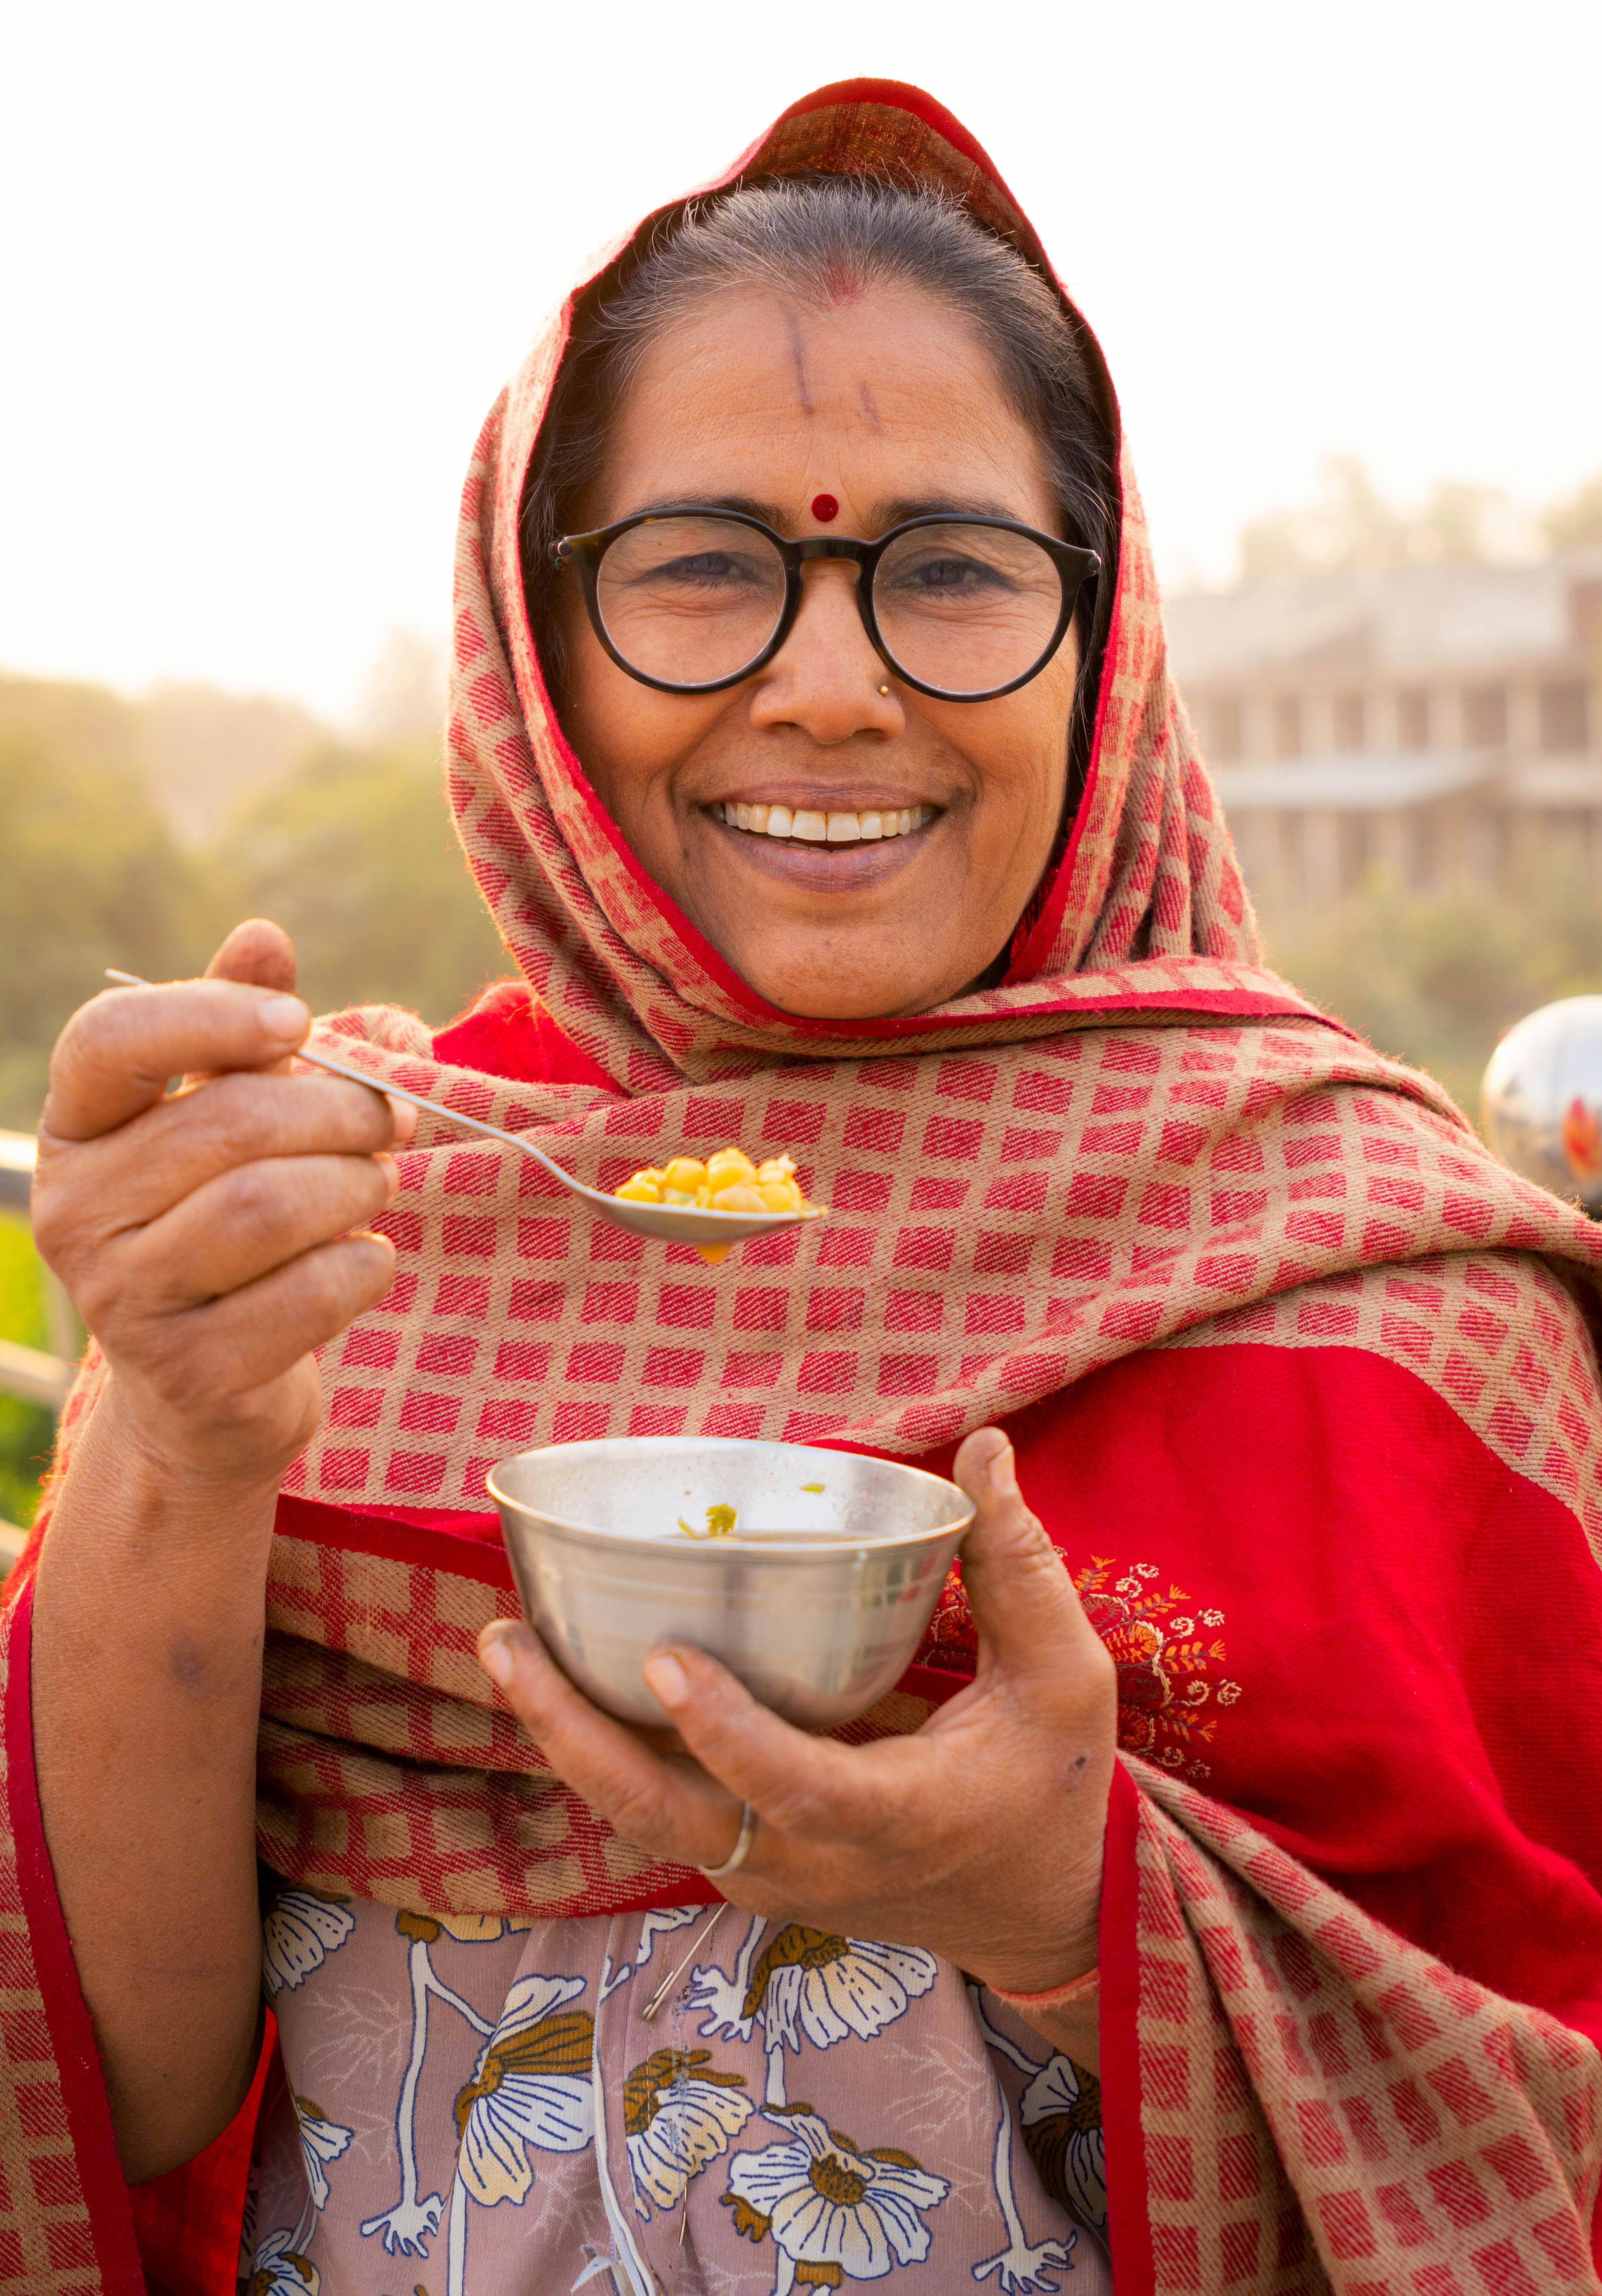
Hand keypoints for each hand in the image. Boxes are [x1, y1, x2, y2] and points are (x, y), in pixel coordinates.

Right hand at [31, 919, 413, 1488]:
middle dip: (340, 1112)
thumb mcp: (231, 1115)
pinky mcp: (193, 1372)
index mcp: (76, 1129)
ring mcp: (125, 1300)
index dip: (213, 1014)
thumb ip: (244, 1027)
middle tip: (390, 1120)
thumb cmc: (228, 1221)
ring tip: (374, 1186)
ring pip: (271, 1206)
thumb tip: (261, 938)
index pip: (110, 1040)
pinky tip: (363, 1260)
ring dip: (356, 1185)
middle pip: (231, 1124)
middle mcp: (76, 1212)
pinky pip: (312, 1291)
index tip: (299, 1022)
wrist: (210, 1391)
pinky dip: (365, 1265)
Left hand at [477, 1427, 1116, 1995]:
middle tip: (508, 1642)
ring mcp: (771, 1875)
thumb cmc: (1055, 1783)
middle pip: (669, 1819)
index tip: (663, 1656)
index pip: (795, 1790)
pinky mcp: (751, 1865)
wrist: (1042, 1911)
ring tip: (506, 1646)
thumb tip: (984, 1451)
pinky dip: (601, 1753)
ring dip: (567, 1740)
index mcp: (898, 1819)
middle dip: (575, 1736)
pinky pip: (660, 1815)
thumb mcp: (1064, 1677)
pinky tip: (560, 1677)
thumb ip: (1019, 1565)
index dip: (726, 1733)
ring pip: (645, 1821)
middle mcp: (815, 1864)